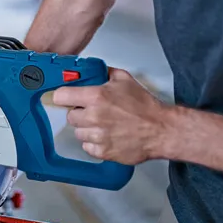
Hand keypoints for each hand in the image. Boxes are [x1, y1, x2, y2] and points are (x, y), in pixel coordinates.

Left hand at [52, 68, 174, 165]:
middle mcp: (94, 116)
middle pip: (70, 116)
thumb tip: (91, 70)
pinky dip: (94, 144)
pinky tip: (106, 136)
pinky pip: (87, 147)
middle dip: (79, 113)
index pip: (61, 96)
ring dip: (87, 129)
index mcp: (96, 96)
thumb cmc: (145, 106)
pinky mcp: (103, 151)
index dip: (63, 96)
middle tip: (92, 112)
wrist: (161, 129)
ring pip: (78, 132)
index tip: (65, 98)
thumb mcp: (124, 79)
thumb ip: (104, 73)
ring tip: (103, 125)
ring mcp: (98, 136)